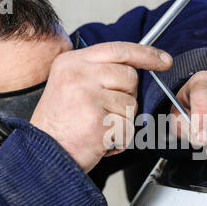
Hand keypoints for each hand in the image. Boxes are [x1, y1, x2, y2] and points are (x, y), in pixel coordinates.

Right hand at [31, 42, 172, 172]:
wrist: (43, 155)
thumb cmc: (60, 126)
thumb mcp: (70, 86)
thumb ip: (97, 74)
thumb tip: (133, 71)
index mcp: (71, 62)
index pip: (118, 49)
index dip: (146, 54)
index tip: (163, 60)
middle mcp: (79, 74)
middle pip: (130, 77)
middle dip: (127, 98)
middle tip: (105, 113)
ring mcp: (88, 96)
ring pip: (131, 104)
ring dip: (121, 122)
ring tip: (98, 129)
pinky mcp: (98, 120)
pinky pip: (127, 128)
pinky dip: (119, 140)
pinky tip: (99, 141)